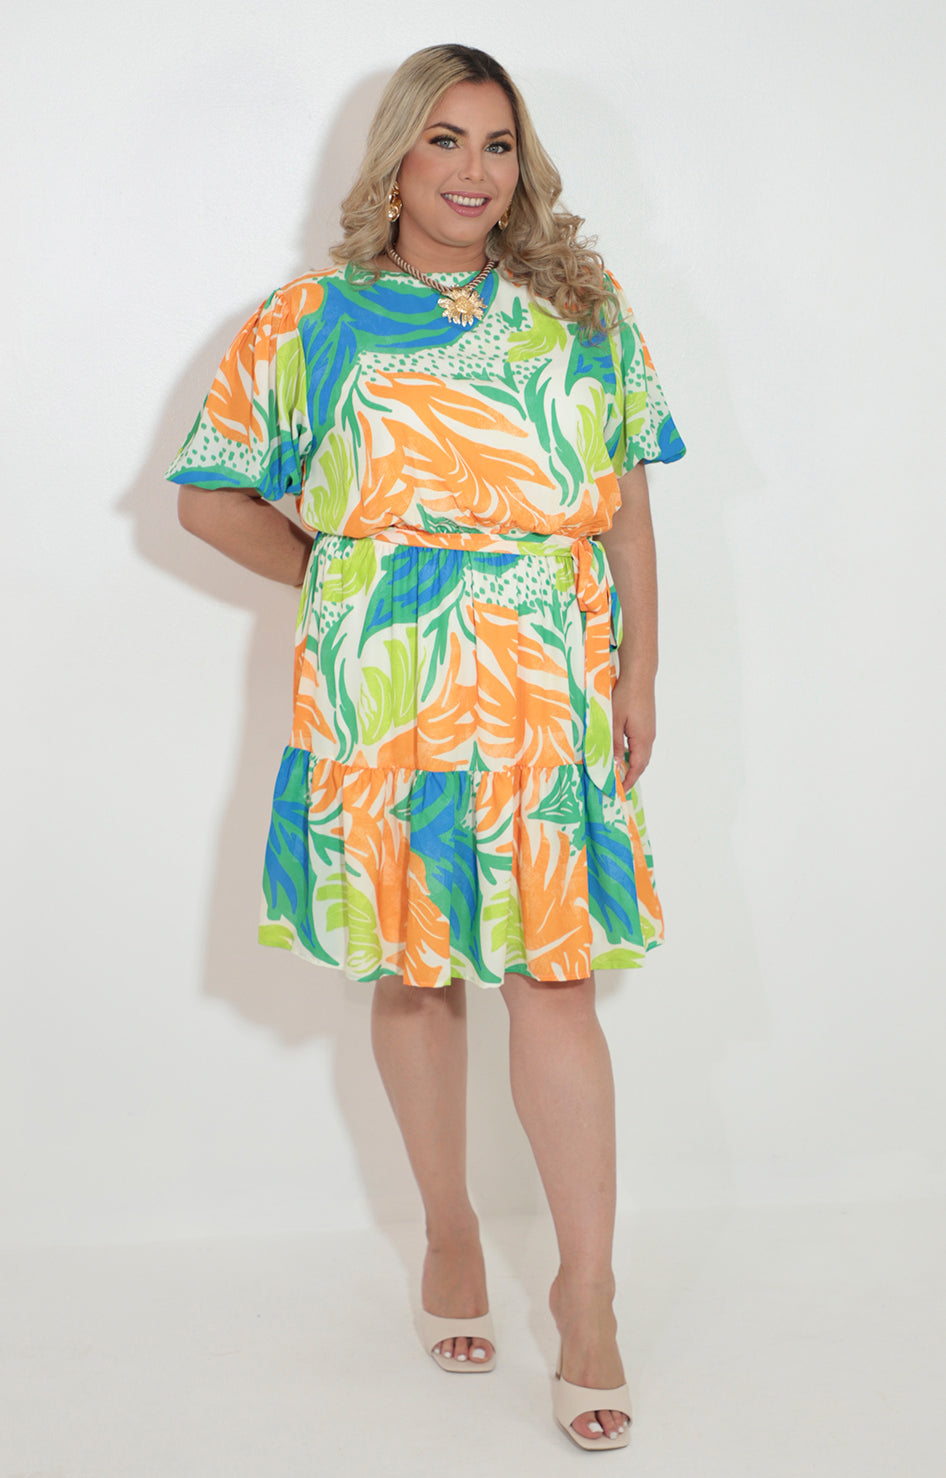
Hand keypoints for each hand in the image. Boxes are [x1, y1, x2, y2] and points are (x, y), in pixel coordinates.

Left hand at [611, 672, 655, 790]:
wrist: (639, 677)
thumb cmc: (625, 696)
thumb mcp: (613, 722)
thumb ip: (613, 744)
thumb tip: (614, 765)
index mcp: (642, 740)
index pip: (636, 768)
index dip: (628, 781)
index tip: (619, 791)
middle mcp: (649, 738)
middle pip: (641, 764)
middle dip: (630, 776)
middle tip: (617, 785)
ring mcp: (649, 731)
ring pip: (641, 755)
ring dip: (631, 765)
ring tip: (618, 772)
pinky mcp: (647, 725)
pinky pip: (640, 746)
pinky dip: (632, 754)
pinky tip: (621, 752)